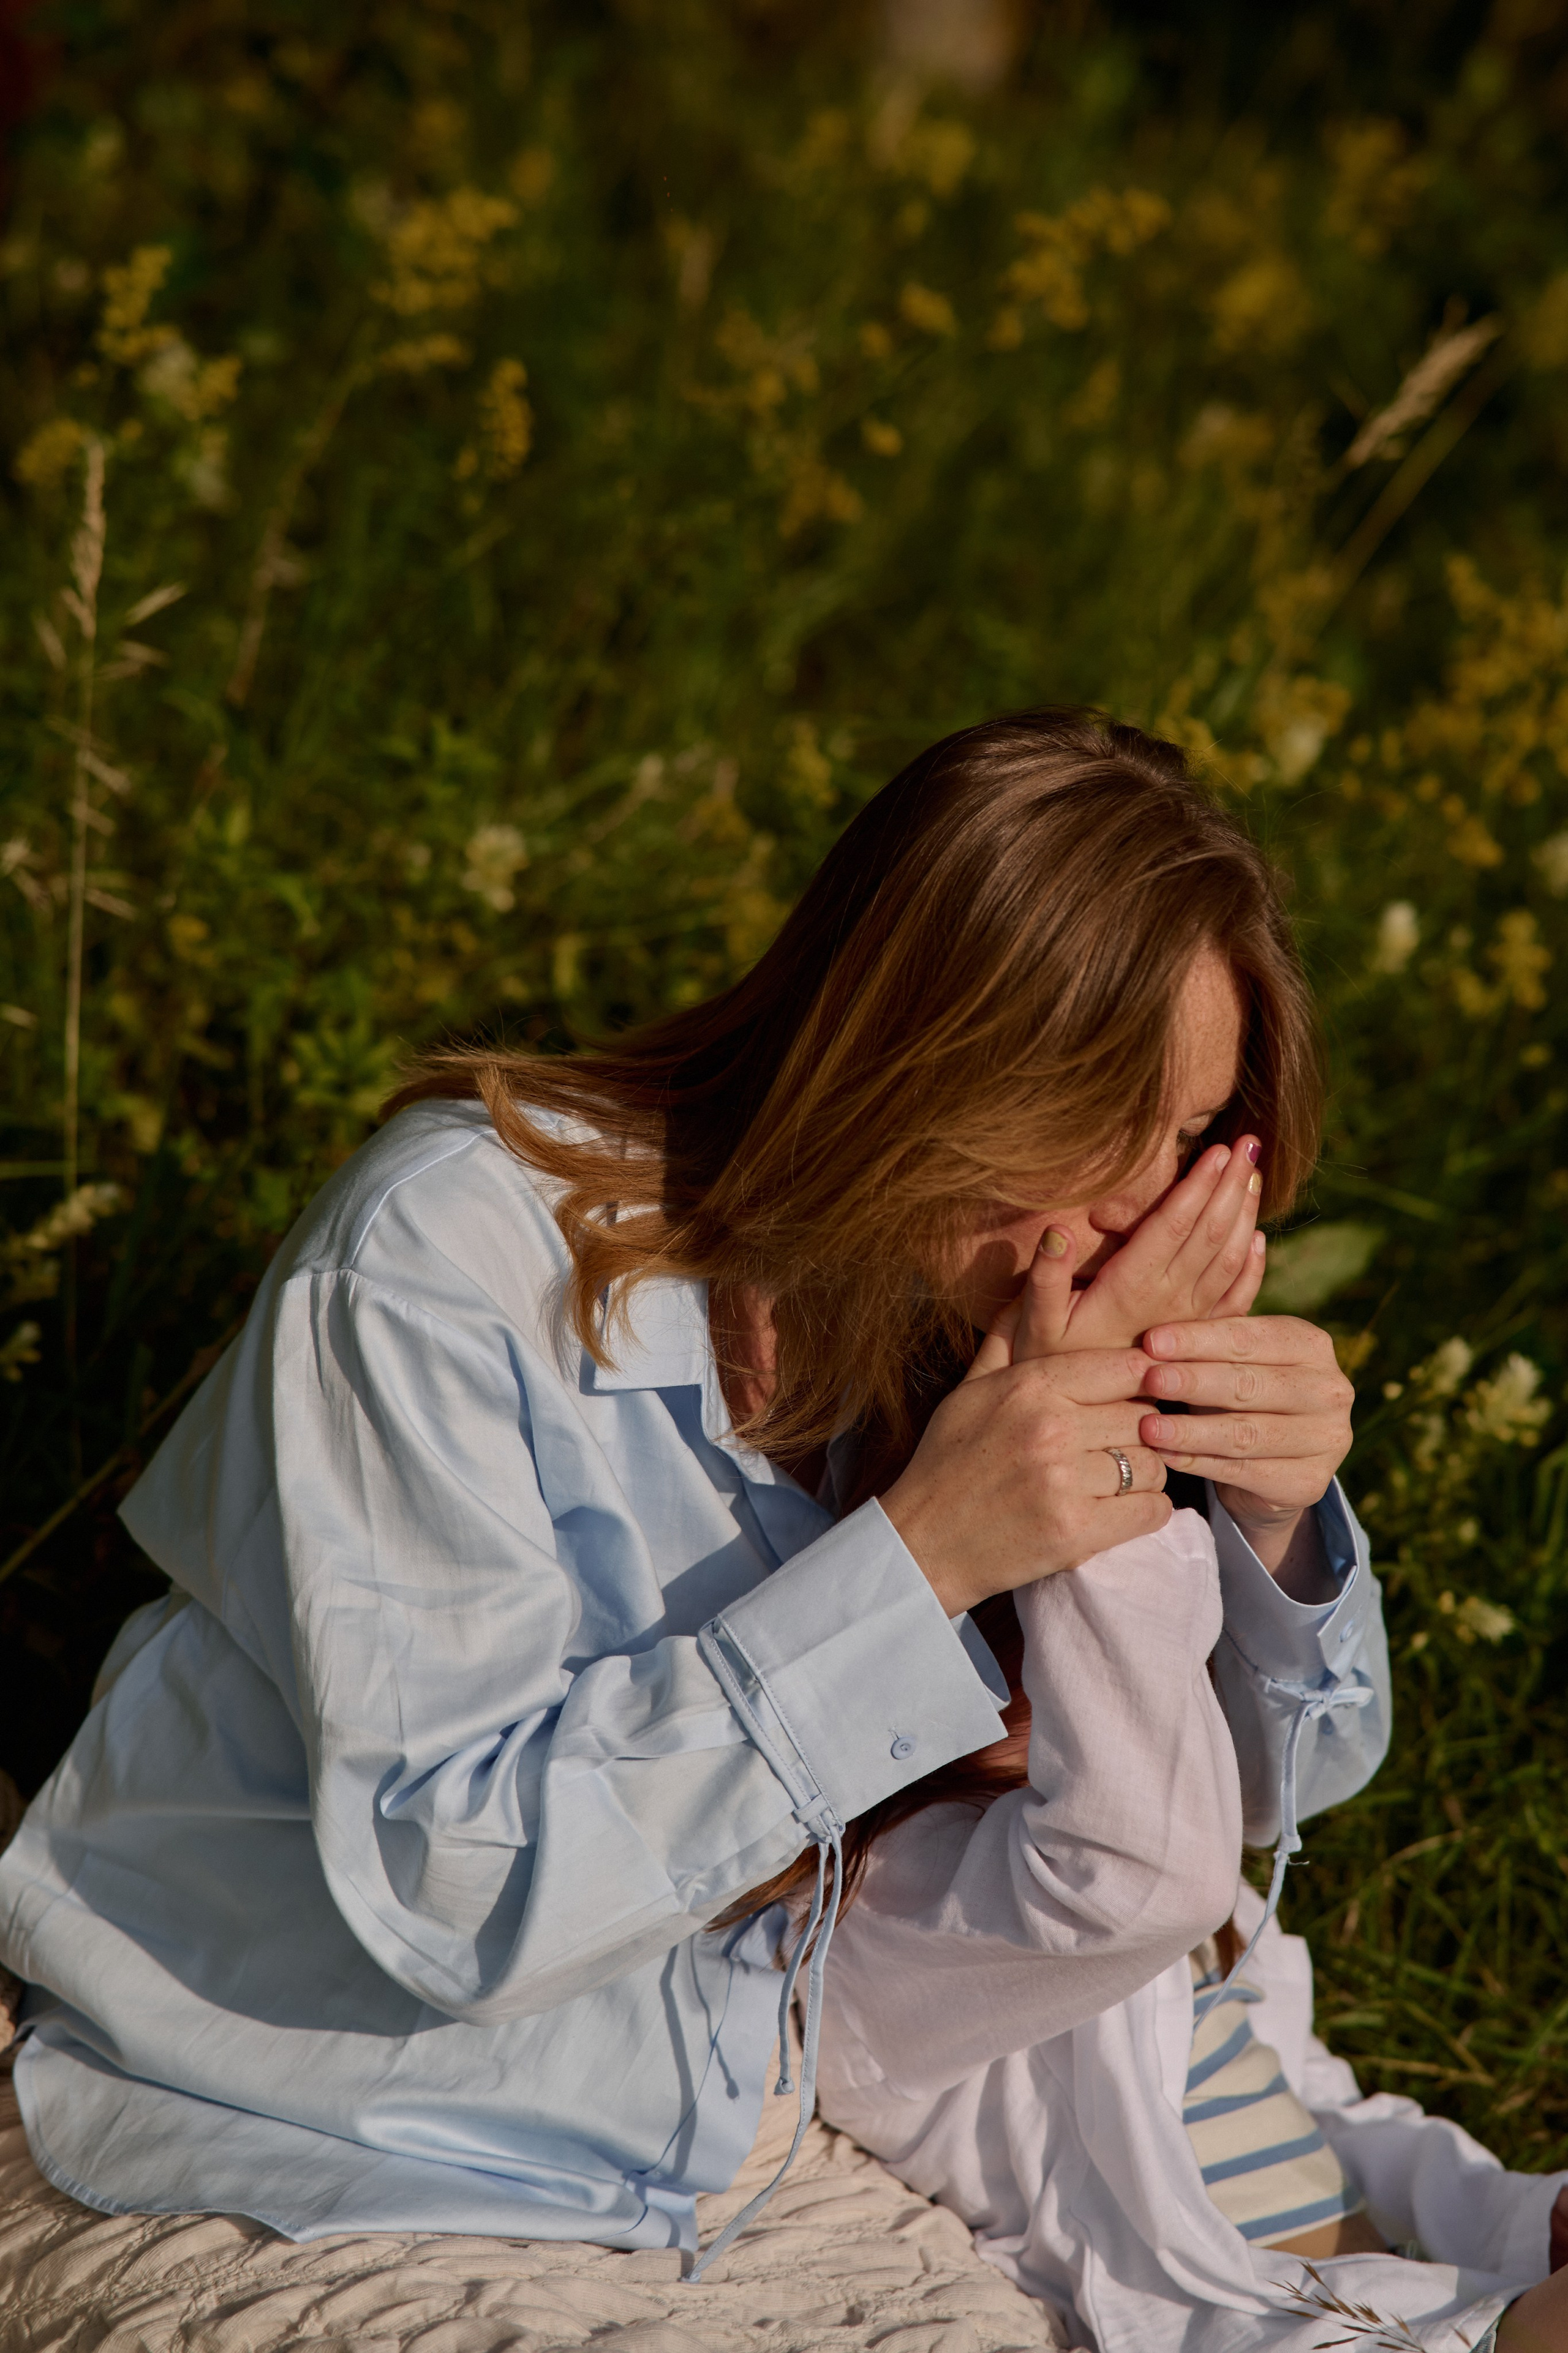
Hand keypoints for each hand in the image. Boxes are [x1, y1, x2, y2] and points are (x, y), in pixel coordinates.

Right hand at [883, 1235, 1172, 1616]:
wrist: (922, 1542)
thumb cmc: (947, 1461)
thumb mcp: (969, 1390)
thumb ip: (1007, 1339)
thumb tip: (1027, 1283)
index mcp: (1031, 1385)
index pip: (1126, 1367)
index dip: (1143, 1380)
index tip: (1139, 1394)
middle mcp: (1051, 1427)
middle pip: (1144, 1416)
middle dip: (1141, 1431)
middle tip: (1122, 1442)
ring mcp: (1063, 1481)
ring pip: (1151, 1464)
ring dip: (1143, 1473)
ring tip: (1117, 1477)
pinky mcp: (1075, 1532)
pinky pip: (1151, 1511)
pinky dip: (1146, 1511)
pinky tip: (1122, 1509)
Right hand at [1051, 1138, 1266, 1354]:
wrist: (1077, 1419)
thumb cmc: (1049, 1362)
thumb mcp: (1035, 1323)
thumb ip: (1044, 1277)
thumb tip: (1056, 1230)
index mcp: (1131, 1289)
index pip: (1173, 1226)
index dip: (1197, 1187)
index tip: (1216, 1150)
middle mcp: (1168, 1302)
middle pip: (1211, 1234)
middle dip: (1232, 1186)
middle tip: (1250, 1144)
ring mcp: (1189, 1320)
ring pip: (1231, 1260)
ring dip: (1246, 1214)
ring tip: (1255, 1173)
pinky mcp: (1198, 1337)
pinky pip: (1236, 1299)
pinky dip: (1253, 1266)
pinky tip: (1259, 1238)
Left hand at [1137, 1315, 1353, 1583]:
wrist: (1274, 1465)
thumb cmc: (1241, 1395)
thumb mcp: (1229, 1362)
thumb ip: (1205, 1343)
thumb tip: (1152, 1335)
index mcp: (1311, 1345)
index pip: (1249, 1338)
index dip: (1198, 1339)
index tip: (1151, 1341)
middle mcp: (1330, 1390)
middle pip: (1249, 1384)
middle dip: (1193, 1381)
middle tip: (1149, 1381)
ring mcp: (1327, 1440)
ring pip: (1245, 1433)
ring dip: (1191, 1430)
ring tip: (1148, 1427)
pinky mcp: (1310, 1483)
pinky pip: (1245, 1472)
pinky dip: (1200, 1463)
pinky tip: (1166, 1457)